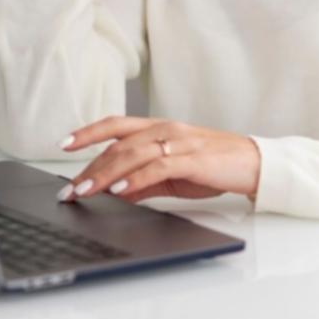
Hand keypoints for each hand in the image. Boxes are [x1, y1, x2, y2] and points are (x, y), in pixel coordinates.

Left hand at [56, 117, 259, 204]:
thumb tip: (113, 192)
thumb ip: (142, 181)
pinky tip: (118, 190)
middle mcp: (165, 129)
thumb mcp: (171, 174)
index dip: (88, 132)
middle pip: (117, 145)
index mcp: (159, 128)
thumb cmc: (214, 166)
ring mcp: (178, 142)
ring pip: (132, 154)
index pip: (115, 125)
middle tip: (69, 189)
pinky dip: (134, 179)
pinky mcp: (192, 159)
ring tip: (85, 192)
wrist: (253, 164)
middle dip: (89, 167)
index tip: (64, 144)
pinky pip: (157, 167)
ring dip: (104, 175)